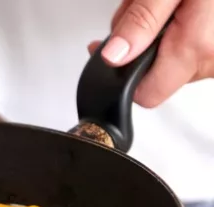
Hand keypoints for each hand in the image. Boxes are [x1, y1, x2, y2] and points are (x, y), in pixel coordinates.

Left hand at [88, 0, 213, 107]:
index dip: (123, 76)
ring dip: (164, 32)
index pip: (146, 94)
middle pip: (159, 73)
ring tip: (171, 1)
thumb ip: (140, 20)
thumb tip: (113, 56)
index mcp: (195, 48)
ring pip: (178, 59)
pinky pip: (199, 48)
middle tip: (147, 6)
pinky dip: (187, 28)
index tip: (111, 52)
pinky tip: (191, 6)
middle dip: (143, 42)